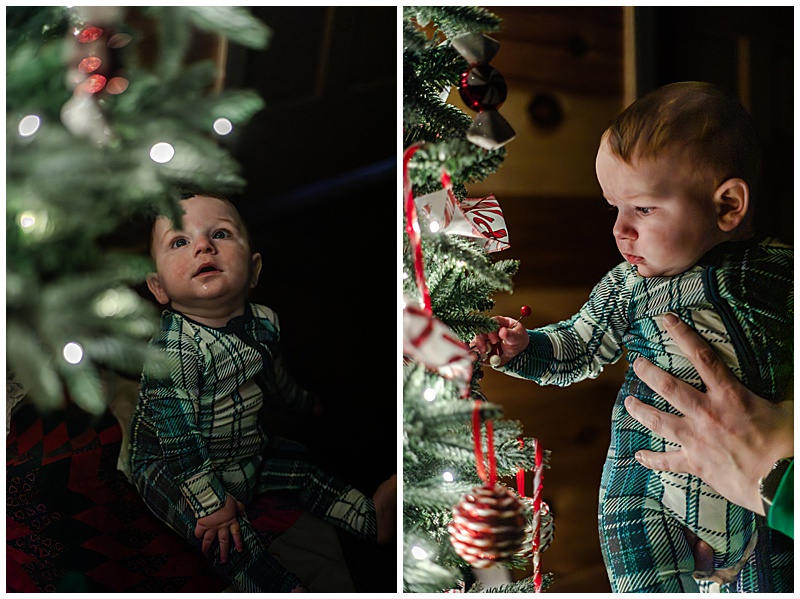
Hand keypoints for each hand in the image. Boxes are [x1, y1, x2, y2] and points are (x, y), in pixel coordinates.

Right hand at [194, 493, 246, 562]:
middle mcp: (221, 526)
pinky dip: (197, 535)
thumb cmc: (224, 499)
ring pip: (209, 540)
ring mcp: (211, 527)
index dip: (238, 542)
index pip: (236, 533)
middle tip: (223, 560)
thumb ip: (239, 508)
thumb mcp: (235, 502)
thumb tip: (243, 514)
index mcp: (230, 521)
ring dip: (207, 547)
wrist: (212, 497)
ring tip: (205, 553)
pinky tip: (197, 538)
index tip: (239, 550)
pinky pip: (199, 533)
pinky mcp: (202, 525)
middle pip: (223, 541)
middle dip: (223, 551)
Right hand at [470, 316, 528, 365]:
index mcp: (498, 323)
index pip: (490, 323)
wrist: (519, 352)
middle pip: (479, 332)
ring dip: (478, 350)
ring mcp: (485, 339)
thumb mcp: (517, 337)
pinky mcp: (483, 348)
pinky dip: (479, 357)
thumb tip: (502, 331)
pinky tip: (483, 360)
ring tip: (484, 357)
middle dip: (480, 342)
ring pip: (476, 343)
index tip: (494, 340)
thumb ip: (510, 335)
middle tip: (484, 350)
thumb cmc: (519, 340)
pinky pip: (477, 352)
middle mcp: (490, 330)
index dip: (489, 331)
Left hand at [624, 312, 792, 514]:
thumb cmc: (789, 445)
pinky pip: (667, 461)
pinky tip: (639, 455)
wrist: (782, 484)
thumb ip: (778, 392)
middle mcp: (707, 414)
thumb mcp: (788, 409)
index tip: (667, 320)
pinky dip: (651, 459)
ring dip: (640, 410)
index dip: (683, 334)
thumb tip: (788, 376)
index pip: (702, 357)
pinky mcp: (695, 464)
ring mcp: (697, 439)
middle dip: (648, 372)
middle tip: (636, 363)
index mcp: (730, 396)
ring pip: (658, 420)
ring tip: (628, 402)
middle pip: (668, 387)